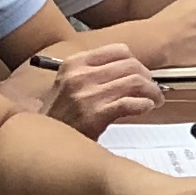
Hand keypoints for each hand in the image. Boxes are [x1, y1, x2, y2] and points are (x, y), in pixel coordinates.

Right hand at [36, 46, 161, 131]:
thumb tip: (132, 70)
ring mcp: (87, 95)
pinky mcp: (95, 115)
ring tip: (154, 100)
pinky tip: (146, 108)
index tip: (141, 74)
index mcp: (75, 63)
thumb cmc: (60, 116)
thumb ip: (95, 72)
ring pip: (134, 82)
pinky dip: (144, 104)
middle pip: (131, 65)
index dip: (136, 62)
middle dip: (147, 77)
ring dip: (151, 91)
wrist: (40, 143)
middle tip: (153, 89)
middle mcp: (80, 75)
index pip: (118, 50)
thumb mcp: (69, 84)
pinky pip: (130, 103)